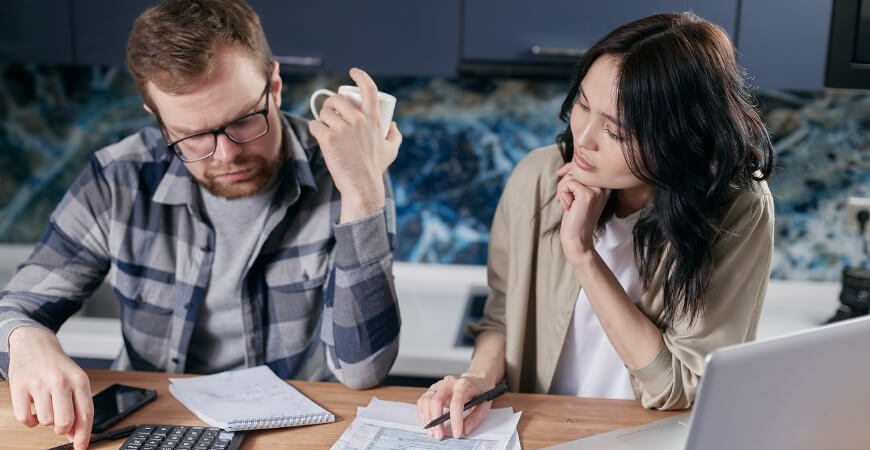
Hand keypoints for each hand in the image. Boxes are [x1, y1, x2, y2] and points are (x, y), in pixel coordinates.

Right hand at [8, 326, 92, 449]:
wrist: (35, 344)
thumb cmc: (57, 367)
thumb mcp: (75, 381)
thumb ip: (78, 407)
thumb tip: (76, 436)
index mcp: (79, 380)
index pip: (85, 414)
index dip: (84, 435)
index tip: (81, 447)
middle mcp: (60, 381)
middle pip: (64, 422)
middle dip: (63, 429)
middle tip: (60, 423)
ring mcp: (39, 384)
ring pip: (45, 421)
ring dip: (46, 420)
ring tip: (47, 407)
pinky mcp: (19, 387)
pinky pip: (25, 419)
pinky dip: (29, 420)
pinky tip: (33, 409)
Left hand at [308, 67, 401, 221]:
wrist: (361, 185)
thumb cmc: (375, 168)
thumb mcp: (391, 150)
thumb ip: (395, 136)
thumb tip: (393, 125)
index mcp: (373, 119)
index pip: (369, 89)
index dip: (360, 76)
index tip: (353, 72)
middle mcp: (358, 120)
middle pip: (337, 99)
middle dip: (331, 104)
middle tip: (330, 114)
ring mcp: (342, 129)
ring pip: (324, 112)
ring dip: (322, 118)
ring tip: (326, 128)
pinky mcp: (328, 138)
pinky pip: (315, 125)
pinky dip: (315, 130)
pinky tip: (319, 136)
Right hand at [416, 374, 493, 439]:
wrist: (476, 379)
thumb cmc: (480, 391)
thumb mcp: (484, 404)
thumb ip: (475, 418)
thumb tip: (464, 430)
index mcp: (464, 384)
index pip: (457, 402)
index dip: (456, 419)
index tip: (456, 433)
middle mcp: (449, 382)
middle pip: (436, 400)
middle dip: (436, 420)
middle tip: (439, 435)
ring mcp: (439, 385)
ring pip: (427, 400)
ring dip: (427, 418)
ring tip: (433, 432)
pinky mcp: (433, 389)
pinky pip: (423, 400)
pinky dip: (423, 413)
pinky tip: (427, 422)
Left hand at [556, 163, 609, 269]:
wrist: (577, 239)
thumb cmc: (575, 218)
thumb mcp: (577, 195)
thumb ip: (577, 179)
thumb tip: (566, 166)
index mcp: (606, 185)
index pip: (586, 164)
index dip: (570, 167)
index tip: (559, 173)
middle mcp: (605, 185)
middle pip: (578, 167)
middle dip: (564, 181)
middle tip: (563, 199)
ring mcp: (598, 189)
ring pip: (571, 175)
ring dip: (562, 189)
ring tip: (567, 204)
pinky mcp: (588, 195)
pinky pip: (568, 183)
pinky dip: (562, 194)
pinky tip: (568, 207)